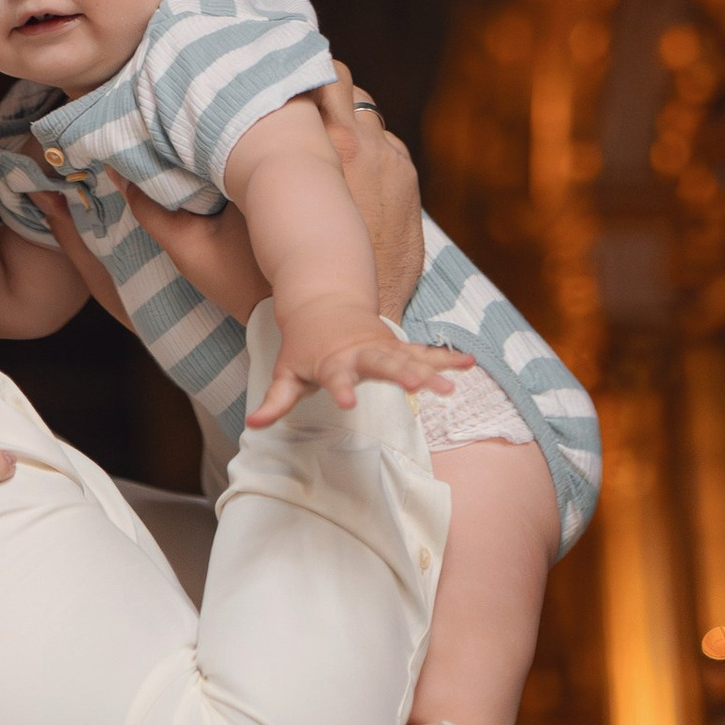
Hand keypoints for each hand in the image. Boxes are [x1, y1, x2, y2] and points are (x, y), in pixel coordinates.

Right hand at [35, 65, 425, 329]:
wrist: (335, 329)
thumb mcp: (198, 255)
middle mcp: (353, 145)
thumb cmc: (265, 294)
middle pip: (338, 77)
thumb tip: (115, 171)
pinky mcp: (409, 186)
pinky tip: (345, 167)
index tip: (262, 69)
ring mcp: (388, 163)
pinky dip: (366, 146)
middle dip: (313, 81)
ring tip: (317, 128)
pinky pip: (386, 143)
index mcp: (303, 151)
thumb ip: (154, 213)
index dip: (280, 65)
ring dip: (342, 113)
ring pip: (364, 109)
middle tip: (288, 92)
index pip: (298, 75)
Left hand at [248, 295, 471, 427]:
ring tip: (451, 386)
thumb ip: (276, 400)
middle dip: (399, 373)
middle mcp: (361, 351)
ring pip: (409, 358)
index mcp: (333, 360)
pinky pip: (425, 352)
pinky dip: (446, 358)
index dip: (341, 389)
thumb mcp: (287, 371)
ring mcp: (383, 346)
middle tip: (417, 385)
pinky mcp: (397, 346)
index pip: (335, 377)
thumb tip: (254, 424)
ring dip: (431, 370)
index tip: (348, 402)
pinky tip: (469, 363)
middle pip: (381, 363)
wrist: (322, 300)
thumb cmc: (304, 345)